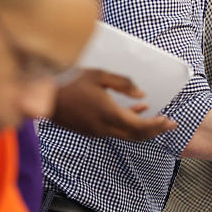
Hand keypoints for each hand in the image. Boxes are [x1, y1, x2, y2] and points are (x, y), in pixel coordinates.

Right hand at [49, 69, 176, 140]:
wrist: (41, 95)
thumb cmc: (69, 80)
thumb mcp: (99, 75)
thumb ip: (123, 84)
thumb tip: (142, 94)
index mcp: (108, 115)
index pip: (140, 128)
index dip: (157, 126)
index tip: (171, 121)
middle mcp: (103, 128)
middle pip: (135, 136)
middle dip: (155, 131)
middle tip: (170, 124)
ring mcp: (94, 131)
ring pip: (124, 134)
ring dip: (141, 127)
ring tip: (155, 115)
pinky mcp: (88, 130)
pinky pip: (114, 131)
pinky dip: (128, 124)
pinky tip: (134, 110)